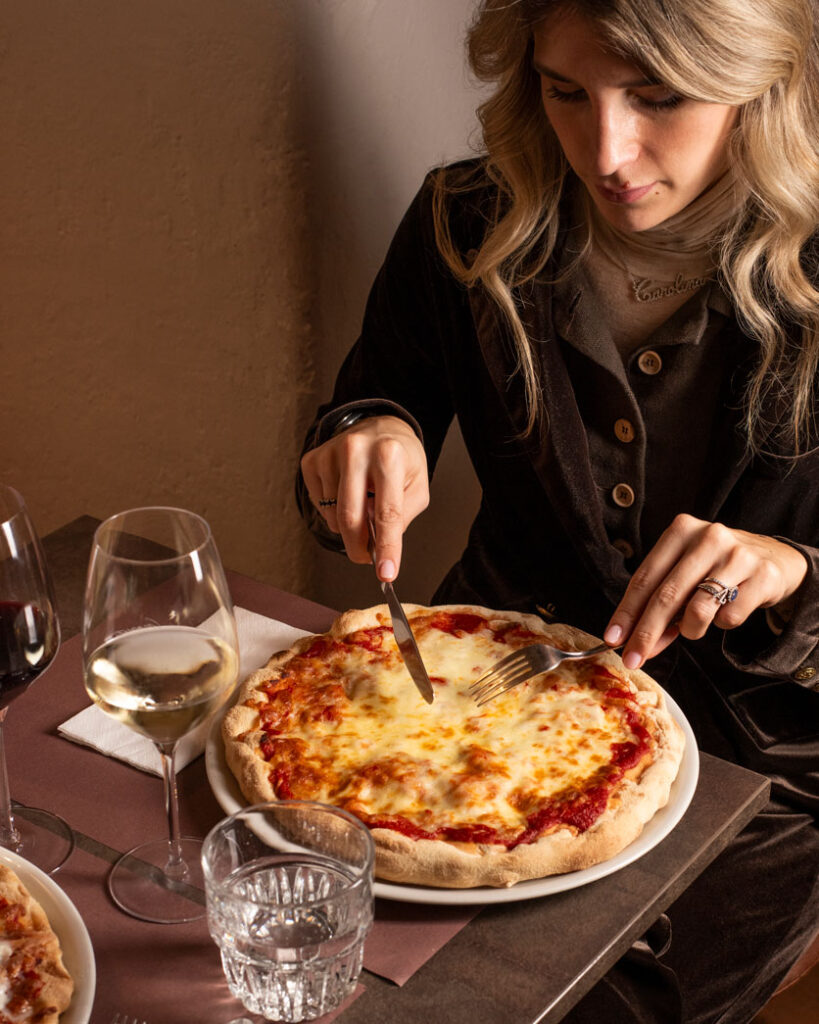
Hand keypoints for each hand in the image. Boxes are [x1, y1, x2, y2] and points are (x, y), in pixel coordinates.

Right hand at [300, 415, 428, 580]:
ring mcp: (329, 453)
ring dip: (349, 525)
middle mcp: (356, 450)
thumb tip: (375, 545)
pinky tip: (347, 493)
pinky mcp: (312, 460)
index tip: (385, 573)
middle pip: (350, 518)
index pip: (386, 513)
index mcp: (389, 455)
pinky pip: (319, 505)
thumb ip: (400, 518)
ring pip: (333, 515)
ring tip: (363, 504)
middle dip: (359, 548)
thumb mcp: (417, 487)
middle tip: (366, 557)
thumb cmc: (401, 460)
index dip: (386, 547)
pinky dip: (334, 510)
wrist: (380, 427)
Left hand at [604, 514, 808, 669]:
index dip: (626, 612)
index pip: (645, 578)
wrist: (776, 558)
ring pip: (698, 609)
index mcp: (681, 530)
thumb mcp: (687, 572)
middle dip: (646, 633)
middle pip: (666, 596)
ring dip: (689, 630)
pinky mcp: (763, 575)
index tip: (613, 639)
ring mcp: (737, 555)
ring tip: (694, 626)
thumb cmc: (718, 567)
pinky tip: (728, 610)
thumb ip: (661, 602)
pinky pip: (730, 617)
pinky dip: (722, 623)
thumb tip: (634, 642)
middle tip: (633, 659)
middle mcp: (708, 537)